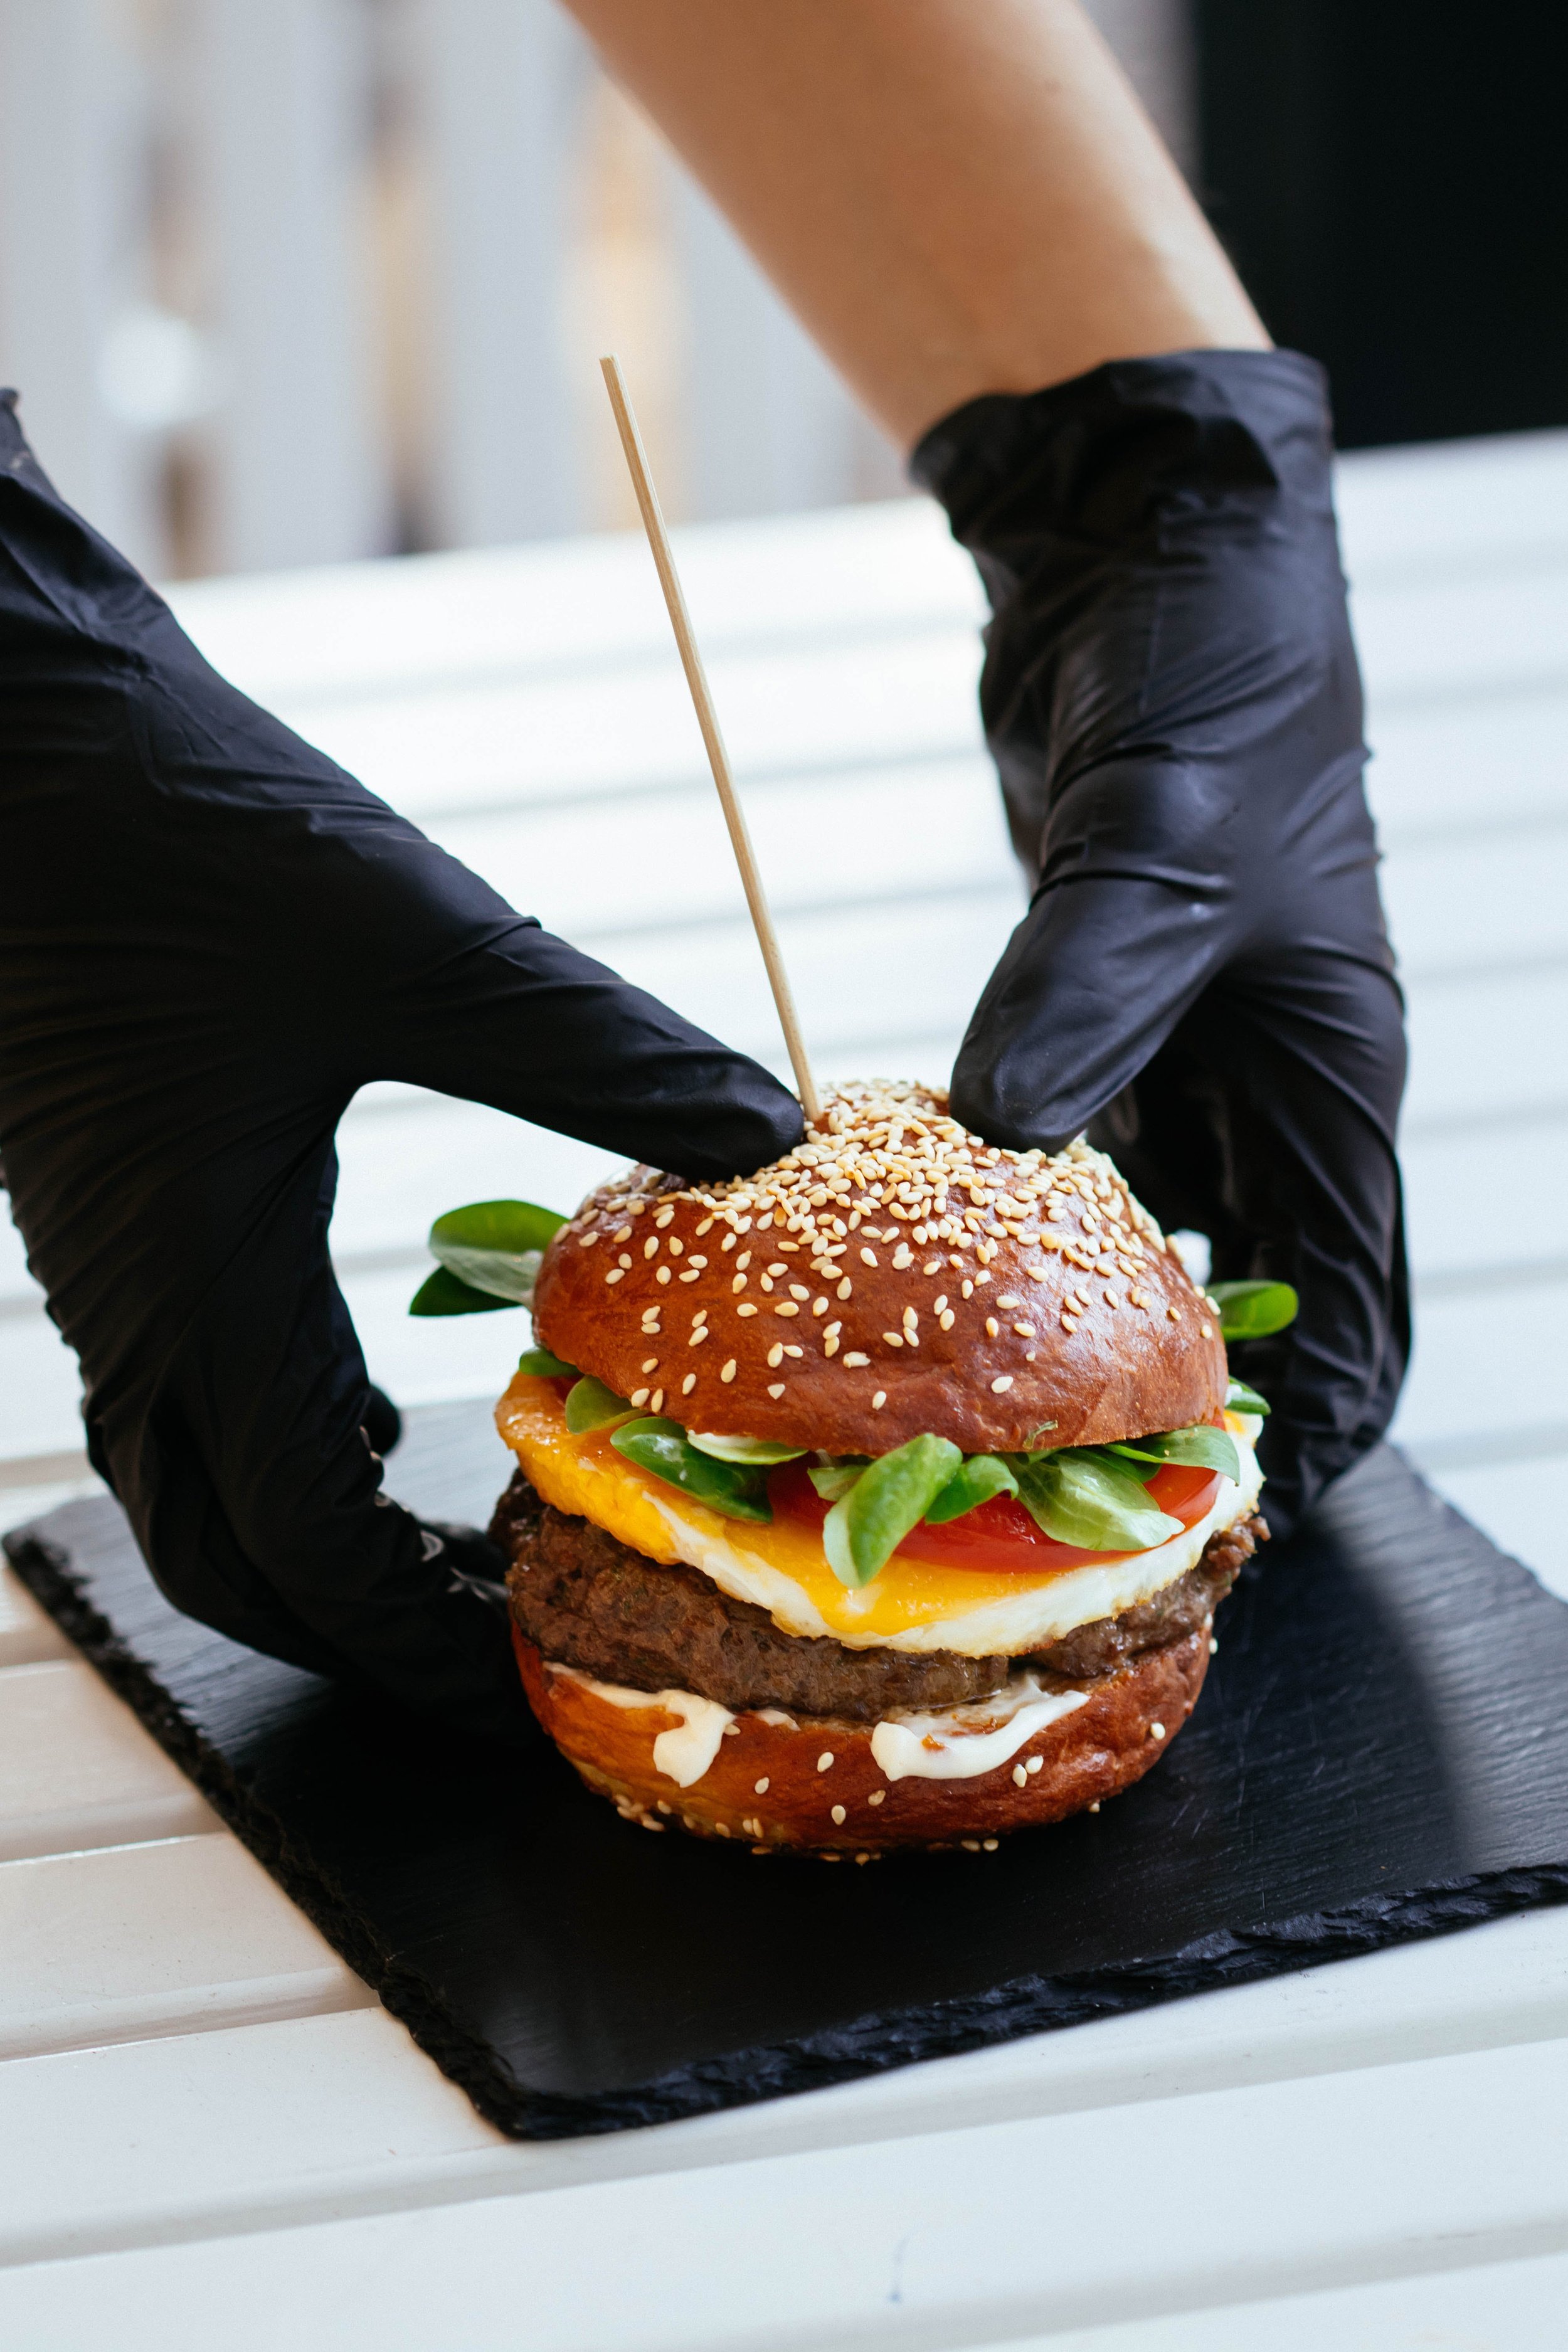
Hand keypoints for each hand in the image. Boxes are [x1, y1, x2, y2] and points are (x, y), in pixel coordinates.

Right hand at [0, 392, 801, 1738]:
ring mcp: (110, 1264)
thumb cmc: (180, 833)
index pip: (308, 1552)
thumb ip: (597, 1049)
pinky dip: (282, 1438)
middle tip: (491, 1629)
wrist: (5, 729)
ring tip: (448, 1540)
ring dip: (316, 1541)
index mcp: (204, 1291)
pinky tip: (368, 1400)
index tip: (521, 1675)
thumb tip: (760, 1123)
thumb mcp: (425, 945)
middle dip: (358, 1627)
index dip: (417, 1639)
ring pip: (198, 1482)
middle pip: (232, 1560)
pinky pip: (191, 1383)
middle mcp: (139, 1309)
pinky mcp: (113, 1203)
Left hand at [915, 351, 1408, 1535]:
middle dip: (1183, 1388)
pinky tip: (943, 1245)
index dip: (1309, 1417)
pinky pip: (1068, 1135)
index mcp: (1331, 1072)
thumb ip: (1084, 995)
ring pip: (1147, 1220)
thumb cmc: (1219, 678)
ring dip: (1086, 1301)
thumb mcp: (1165, 844)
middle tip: (1074, 1483)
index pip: (1354, 1296)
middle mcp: (1262, 1077)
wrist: (1153, 556)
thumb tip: (1004, 1139)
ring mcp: (1179, 1043)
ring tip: (991, 1397)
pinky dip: (1017, 1194)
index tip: (1233, 1513)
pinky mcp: (1096, 1002)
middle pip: (1246, 1283)